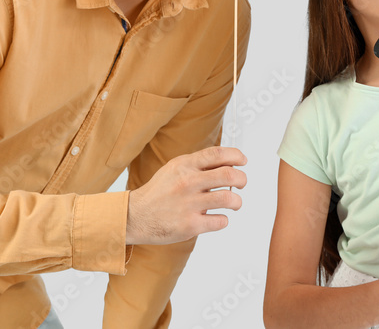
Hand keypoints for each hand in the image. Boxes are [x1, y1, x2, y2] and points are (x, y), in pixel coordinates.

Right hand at [126, 146, 247, 244]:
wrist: (135, 216)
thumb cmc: (160, 191)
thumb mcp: (175, 168)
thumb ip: (199, 164)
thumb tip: (229, 161)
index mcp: (184, 165)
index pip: (218, 154)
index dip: (236, 156)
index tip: (243, 161)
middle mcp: (187, 182)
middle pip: (229, 175)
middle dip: (242, 179)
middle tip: (241, 183)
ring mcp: (189, 204)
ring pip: (229, 199)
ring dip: (237, 201)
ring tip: (234, 203)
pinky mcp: (189, 226)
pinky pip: (220, 221)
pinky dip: (224, 220)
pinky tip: (217, 218)